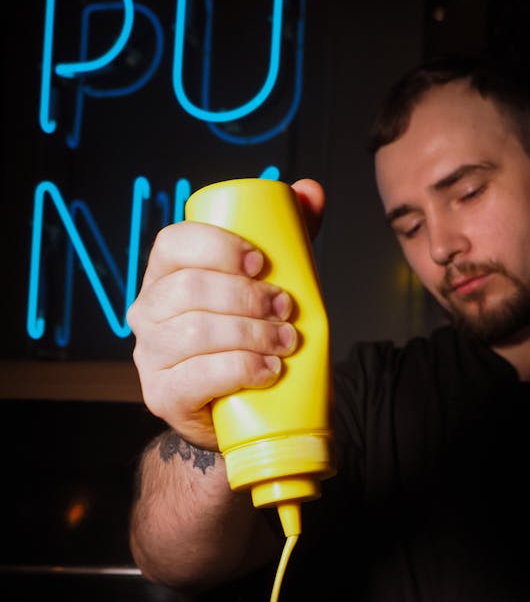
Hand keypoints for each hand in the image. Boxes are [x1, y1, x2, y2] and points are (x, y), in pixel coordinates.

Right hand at [128, 179, 324, 449]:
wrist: (239, 410)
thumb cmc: (249, 338)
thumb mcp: (266, 286)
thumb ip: (288, 238)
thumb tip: (310, 191)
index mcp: (165, 276)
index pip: (173, 244)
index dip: (216, 246)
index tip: (261, 261)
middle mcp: (147, 313)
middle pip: (190, 290)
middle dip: (246, 297)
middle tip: (286, 310)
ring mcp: (150, 357)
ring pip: (195, 332)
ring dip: (250, 334)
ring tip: (286, 342)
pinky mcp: (162, 396)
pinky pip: (196, 377)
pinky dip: (240, 370)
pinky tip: (268, 371)